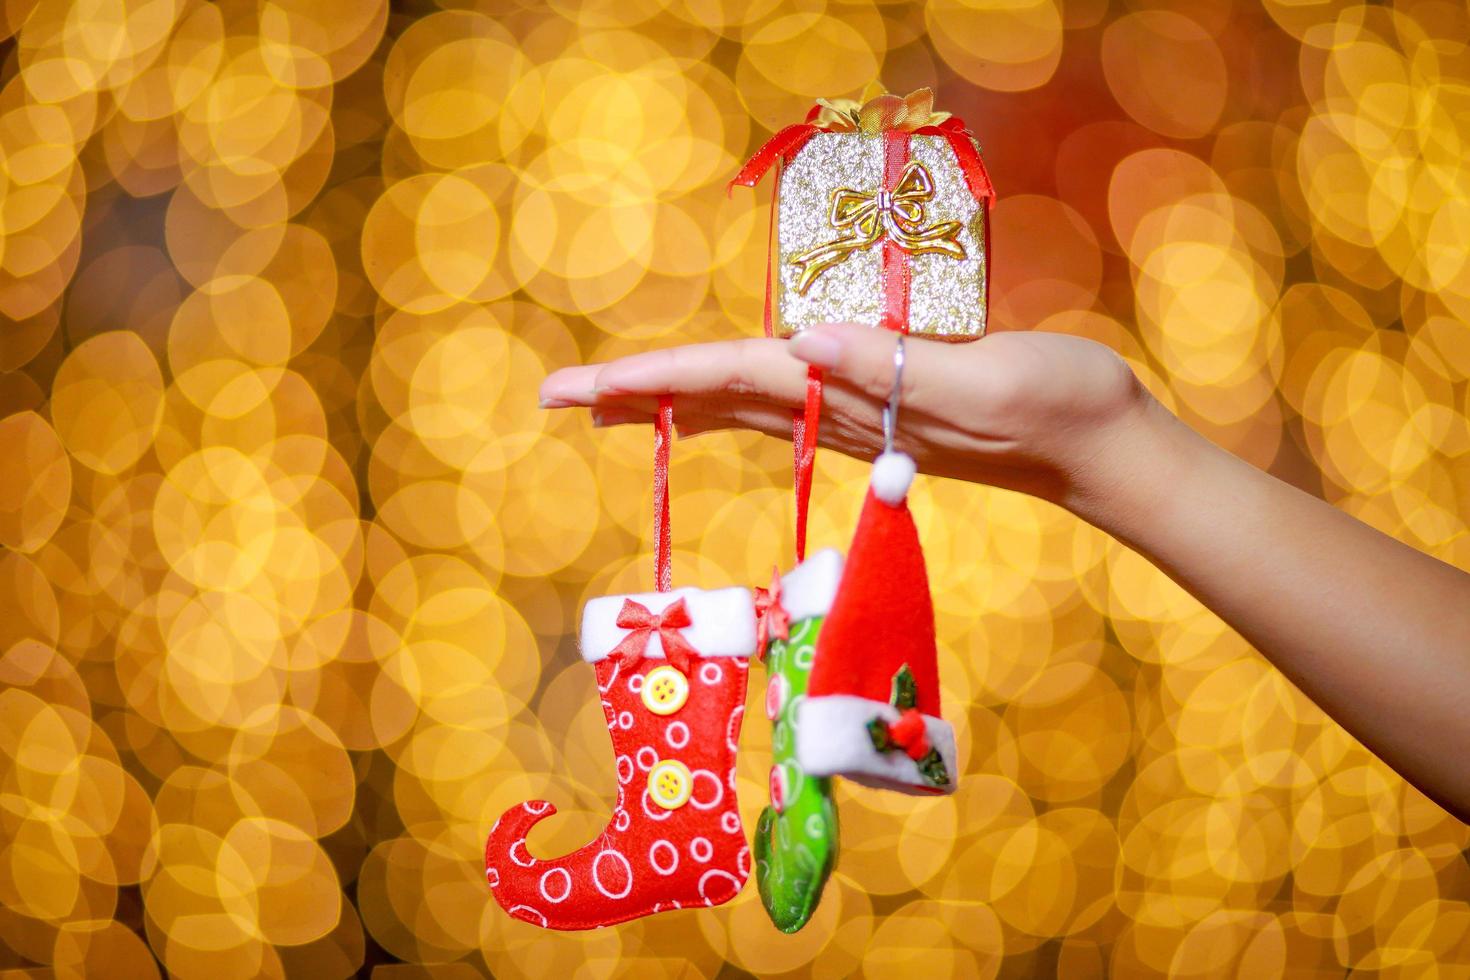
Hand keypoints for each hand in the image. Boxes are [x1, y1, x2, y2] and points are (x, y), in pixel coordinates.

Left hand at [539, 322, 1153, 512]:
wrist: (1098, 450)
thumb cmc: (1057, 407)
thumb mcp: (982, 376)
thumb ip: (896, 369)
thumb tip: (805, 344)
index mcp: (849, 396)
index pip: (728, 382)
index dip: (650, 380)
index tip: (577, 388)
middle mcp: (836, 412)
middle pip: (711, 401)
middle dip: (631, 396)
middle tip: (551, 395)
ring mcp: (853, 416)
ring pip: (738, 406)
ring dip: (668, 400)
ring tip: (607, 396)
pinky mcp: (878, 408)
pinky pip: (782, 400)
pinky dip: (726, 398)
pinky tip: (710, 401)